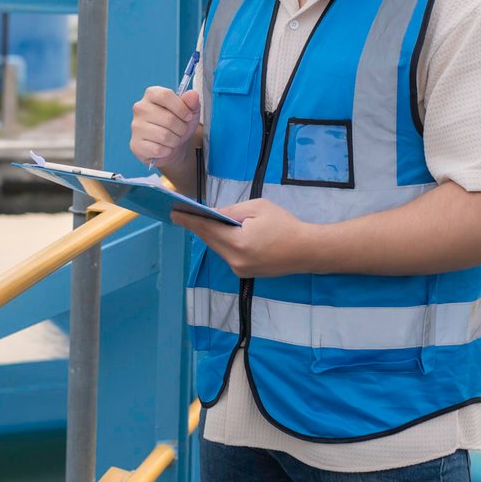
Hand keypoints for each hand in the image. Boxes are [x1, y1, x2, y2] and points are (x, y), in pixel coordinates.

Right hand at [130, 86, 200, 167]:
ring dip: (175, 141)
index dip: (181, 108)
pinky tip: (164, 147)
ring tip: (173, 139)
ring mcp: (136, 126)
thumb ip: (192, 101)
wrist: (172, 146)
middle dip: (181, 128)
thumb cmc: (178, 125)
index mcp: (151, 94)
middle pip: (168, 119)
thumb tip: (192, 94)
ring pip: (164, 136)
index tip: (188, 116)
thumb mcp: (190, 111)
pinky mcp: (135, 144)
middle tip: (180, 130)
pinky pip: (158, 149)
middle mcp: (140, 108)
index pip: (165, 95)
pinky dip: (166, 151)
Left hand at [170, 198, 323, 278]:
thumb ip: (231, 211)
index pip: (207, 229)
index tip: (173, 213)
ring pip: (217, 248)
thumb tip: (212, 214)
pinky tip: (216, 233)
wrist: (307, 251)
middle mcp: (235, 260)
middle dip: (196, 226)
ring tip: (195, 221)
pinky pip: (227, 255)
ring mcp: (240, 270)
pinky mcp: (245, 273)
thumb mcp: (258, 208)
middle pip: (209, 240)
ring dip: (208, 235)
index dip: (189, 220)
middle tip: (179, 214)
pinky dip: (220, 243)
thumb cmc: (285, 225)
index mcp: (238, 242)